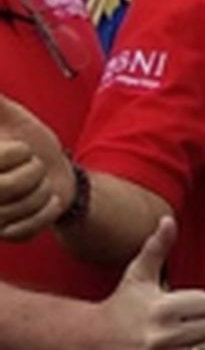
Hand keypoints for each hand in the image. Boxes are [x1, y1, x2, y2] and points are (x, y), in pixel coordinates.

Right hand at [0, 94, 72, 240]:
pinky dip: (45, 211)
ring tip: (34, 183)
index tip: (19, 151)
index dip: (15, 154)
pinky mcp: (6, 236)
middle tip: (29, 167)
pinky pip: (29, 228)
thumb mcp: (6, 114)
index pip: (5, 159)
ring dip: (41, 191)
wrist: (54, 171)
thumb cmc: (24, 138)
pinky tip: (42, 201)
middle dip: (31, 172)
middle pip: (11, 186)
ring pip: (24, 206)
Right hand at [93, 216, 204, 349]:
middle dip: (197, 322)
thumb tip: (169, 220)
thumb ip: (157, 246)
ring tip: (173, 336)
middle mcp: (161, 336)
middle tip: (177, 319)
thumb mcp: (138, 274)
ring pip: (202, 348)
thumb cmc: (122, 304)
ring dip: (192, 342)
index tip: (183, 303)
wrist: (92, 340)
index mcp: (161, 308)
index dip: (198, 302)